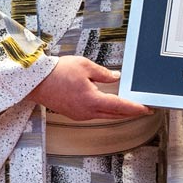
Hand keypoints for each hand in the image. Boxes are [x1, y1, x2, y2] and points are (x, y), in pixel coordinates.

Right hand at [28, 56, 151, 120]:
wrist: (36, 81)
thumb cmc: (57, 72)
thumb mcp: (85, 66)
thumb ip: (104, 73)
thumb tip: (116, 77)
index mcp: (91, 100)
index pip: (120, 106)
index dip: (135, 108)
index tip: (146, 109)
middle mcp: (86, 111)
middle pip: (114, 114)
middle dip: (130, 112)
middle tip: (143, 109)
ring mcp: (79, 114)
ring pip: (105, 115)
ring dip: (118, 112)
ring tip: (130, 107)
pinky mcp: (74, 113)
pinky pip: (95, 114)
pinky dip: (106, 111)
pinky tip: (110, 105)